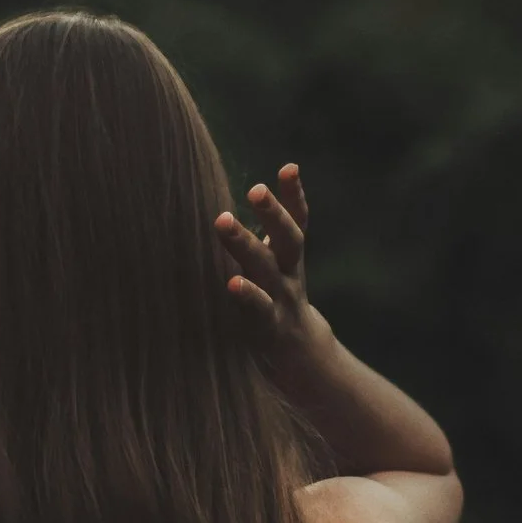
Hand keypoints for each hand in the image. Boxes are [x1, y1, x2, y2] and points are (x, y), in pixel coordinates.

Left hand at [216, 162, 326, 361]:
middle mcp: (289, 274)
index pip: (297, 220)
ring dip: (246, 244)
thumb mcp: (275, 264)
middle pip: (287, 239)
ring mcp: (282, 300)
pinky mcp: (268, 326)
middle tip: (256, 190)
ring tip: (224, 220)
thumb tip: (246, 198)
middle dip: (272, 212)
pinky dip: (247, 295)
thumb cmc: (276, 297)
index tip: (289, 168)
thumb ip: (265, 234)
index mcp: (290, 257)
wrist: (297, 355)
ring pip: (267, 268)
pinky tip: (232, 282)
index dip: (294, 194)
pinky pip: (259, 308)